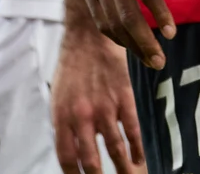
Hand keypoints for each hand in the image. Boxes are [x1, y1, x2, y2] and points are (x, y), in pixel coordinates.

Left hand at [53, 0, 146, 173]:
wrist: (89, 38)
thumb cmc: (72, 68)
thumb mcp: (58, 97)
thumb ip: (64, 123)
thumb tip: (75, 148)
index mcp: (61, 117)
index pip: (67, 157)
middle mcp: (81, 117)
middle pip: (90, 159)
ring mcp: (104, 108)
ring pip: (115, 148)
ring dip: (123, 167)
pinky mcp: (124, 98)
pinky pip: (132, 129)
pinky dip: (137, 147)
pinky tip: (141, 158)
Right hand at [68, 0, 199, 69]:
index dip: (160, 14)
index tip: (171, 34)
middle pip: (126, 15)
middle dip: (143, 42)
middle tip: (160, 61)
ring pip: (112, 23)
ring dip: (130, 45)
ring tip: (149, 60)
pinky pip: (101, 20)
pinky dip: (116, 36)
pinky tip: (130, 46)